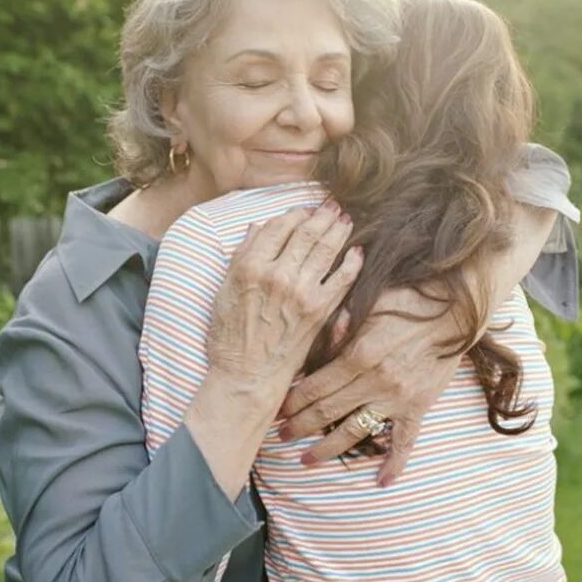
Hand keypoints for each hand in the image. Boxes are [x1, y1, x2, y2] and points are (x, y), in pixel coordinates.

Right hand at [206, 199, 363, 413]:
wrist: (247, 376)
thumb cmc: (229, 336)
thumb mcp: (224, 291)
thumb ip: (241, 256)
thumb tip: (258, 227)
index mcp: (250, 267)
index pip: (278, 226)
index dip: (294, 213)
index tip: (303, 209)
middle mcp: (277, 275)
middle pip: (306, 232)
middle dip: (322, 214)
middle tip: (333, 205)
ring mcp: (301, 292)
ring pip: (326, 249)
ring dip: (339, 230)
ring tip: (346, 219)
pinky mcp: (319, 311)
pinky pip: (342, 279)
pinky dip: (352, 262)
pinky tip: (357, 252)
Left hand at [278, 286, 463, 485]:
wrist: (455, 307)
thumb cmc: (406, 299)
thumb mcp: (366, 303)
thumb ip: (338, 327)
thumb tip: (312, 345)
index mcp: (358, 354)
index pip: (316, 386)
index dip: (294, 401)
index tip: (277, 411)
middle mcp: (375, 381)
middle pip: (328, 411)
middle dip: (301, 426)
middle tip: (281, 436)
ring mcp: (398, 398)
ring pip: (355, 431)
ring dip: (328, 449)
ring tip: (306, 460)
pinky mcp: (419, 407)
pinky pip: (405, 441)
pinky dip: (395, 463)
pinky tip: (382, 482)